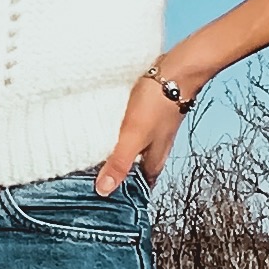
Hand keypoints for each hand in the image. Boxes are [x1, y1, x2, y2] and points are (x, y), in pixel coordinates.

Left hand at [94, 75, 190, 196]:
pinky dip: (118, 133)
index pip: (139, 187)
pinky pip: (130, 130)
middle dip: (117, 173)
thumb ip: (119, 163)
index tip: (102, 197)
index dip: (123, 193)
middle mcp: (155, 148)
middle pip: (135, 168)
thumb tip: (104, 190)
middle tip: (92, 177)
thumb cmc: (158, 104)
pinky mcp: (147, 114)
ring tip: (93, 154)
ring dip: (117, 152)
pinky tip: (106, 129)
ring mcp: (152, 131)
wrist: (175, 71)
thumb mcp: (133, 137)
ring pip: (132, 149)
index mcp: (154, 161)